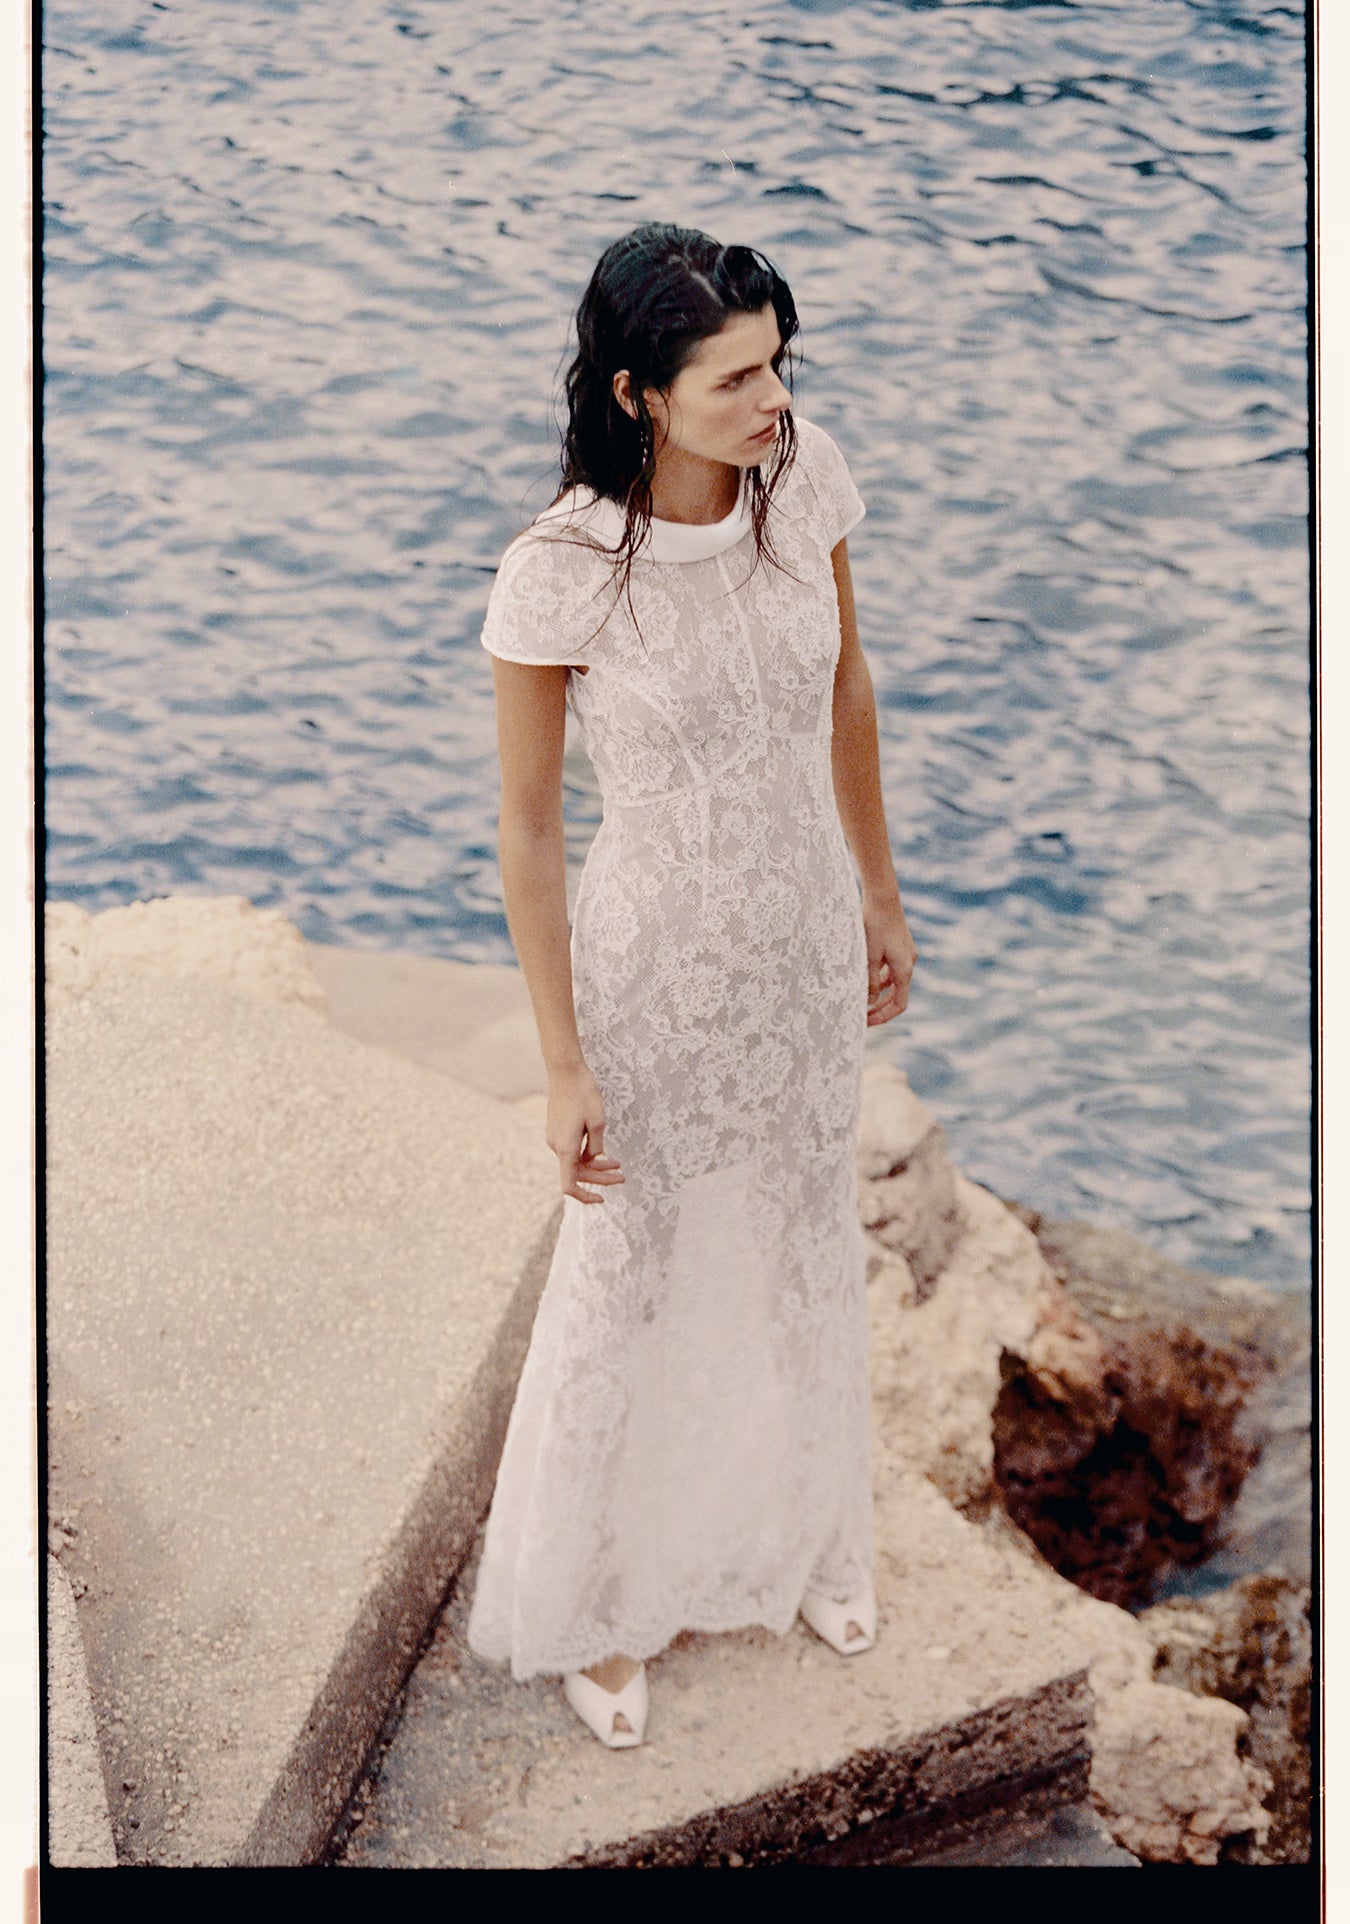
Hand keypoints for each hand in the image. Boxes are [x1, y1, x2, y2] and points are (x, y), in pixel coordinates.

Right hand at [545, 1061, 624, 1203]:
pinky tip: (601, 1150)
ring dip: (595, 1165)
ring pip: (575, 1161)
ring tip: (617, 1164)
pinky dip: (586, 1154)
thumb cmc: (583, 1093)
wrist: (565, 1071)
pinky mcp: (556, 1130)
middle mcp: (556, 1146)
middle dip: (600, 1178)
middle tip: (622, 1176)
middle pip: (577, 1173)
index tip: (601, 1200)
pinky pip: (571, 1150)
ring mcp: (554, 1138)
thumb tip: (594, 1158)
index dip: (584, 1197)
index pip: (569, 1185)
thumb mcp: (598, 1122)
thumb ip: (597, 1146)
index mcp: (565, 1148)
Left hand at [863, 894, 916, 1026]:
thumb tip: (868, 1004)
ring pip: (894, 982)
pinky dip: (881, 978)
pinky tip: (865, 977)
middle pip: (897, 995)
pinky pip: (892, 970)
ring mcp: (906, 954)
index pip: (899, 1004)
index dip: (884, 1016)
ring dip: (879, 992)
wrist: (883, 897)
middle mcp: (909, 963)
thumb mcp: (868, 956)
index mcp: (904, 969)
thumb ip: (869, 981)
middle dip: (881, 1007)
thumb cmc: (873, 925)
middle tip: (862, 1015)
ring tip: (859, 997)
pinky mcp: (901, 947)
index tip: (867, 1021)